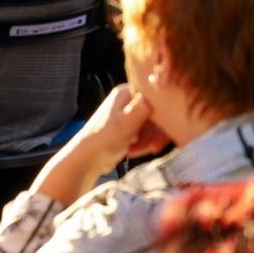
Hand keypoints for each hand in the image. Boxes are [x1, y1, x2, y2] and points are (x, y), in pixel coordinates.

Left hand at [29, 86, 166, 206]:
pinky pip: (147, 133)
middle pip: (156, 112)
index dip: (164, 113)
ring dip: (149, 140)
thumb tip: (151, 95)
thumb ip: (140, 109)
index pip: (156, 97)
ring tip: (136, 151)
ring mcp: (129, 113)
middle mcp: (128, 100)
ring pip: (153, 125)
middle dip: (155, 133)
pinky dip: (144, 144)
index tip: (166, 130)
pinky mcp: (130, 127)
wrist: (87, 160)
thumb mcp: (123, 124)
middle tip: (153, 148)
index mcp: (126, 92)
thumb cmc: (102, 140)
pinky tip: (133, 152)